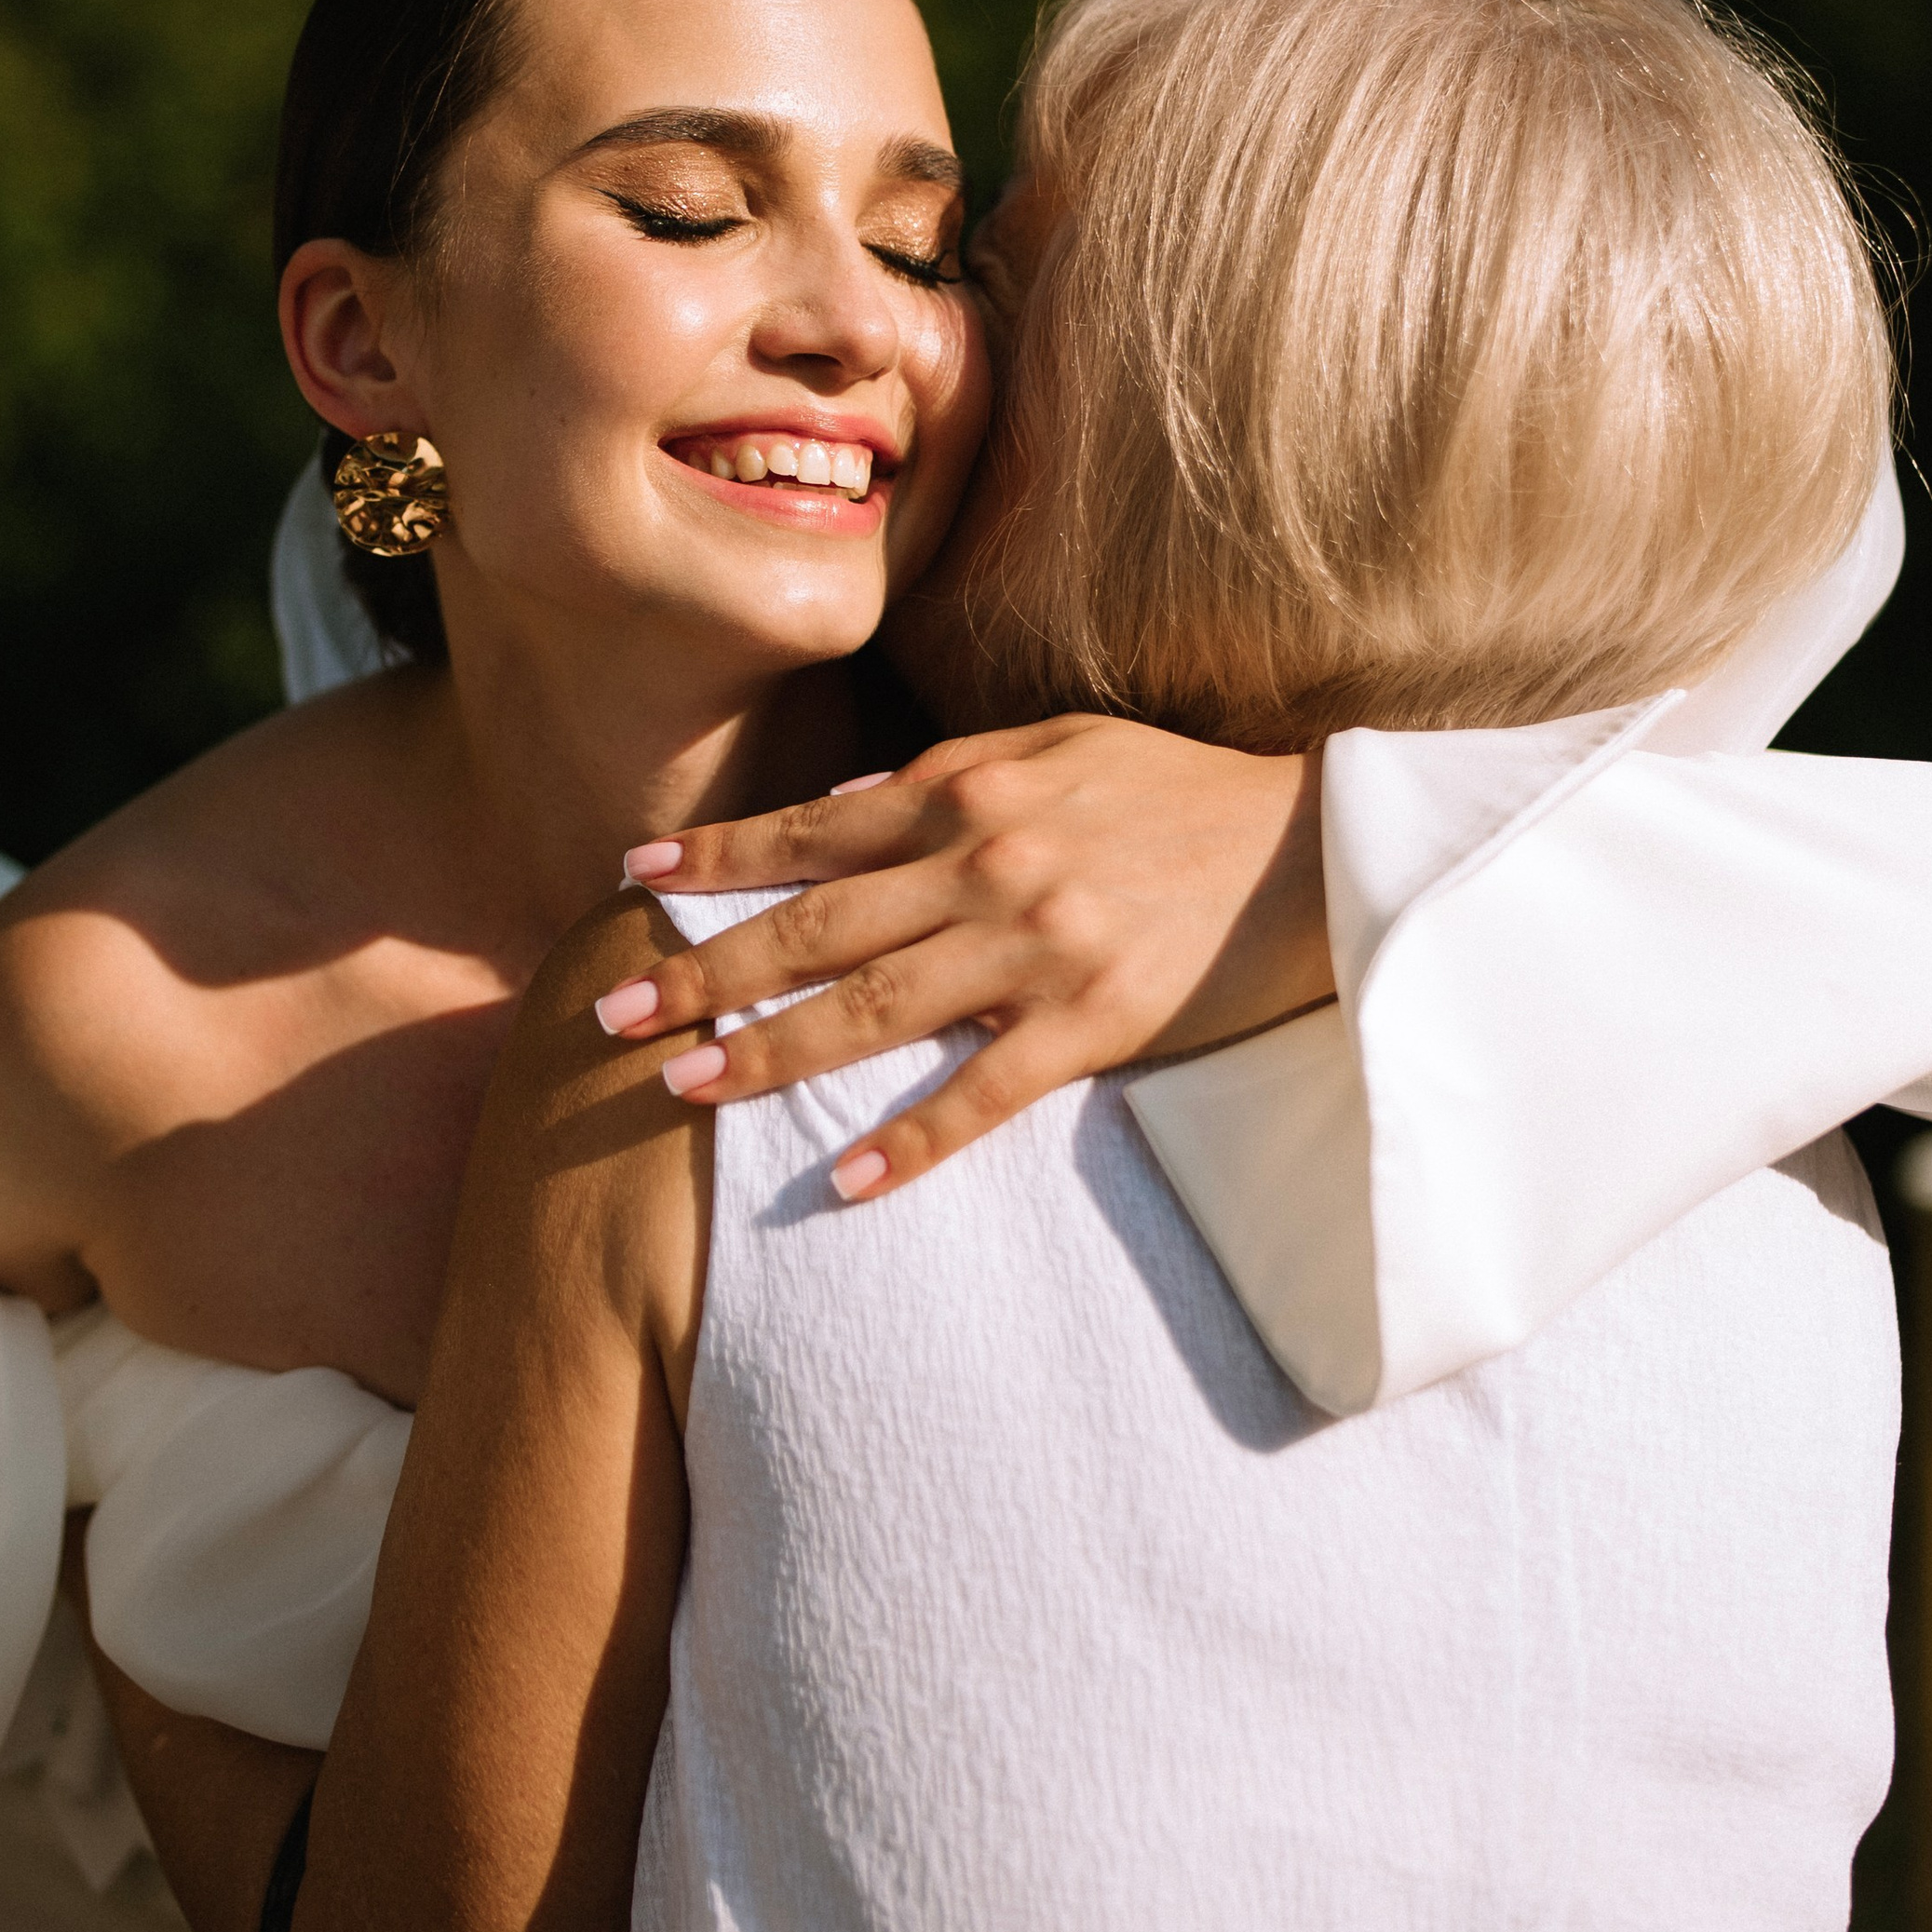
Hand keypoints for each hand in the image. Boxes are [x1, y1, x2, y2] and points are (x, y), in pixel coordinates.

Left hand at [594, 716, 1332, 1199]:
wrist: (1318, 849)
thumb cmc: (1179, 796)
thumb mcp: (1058, 748)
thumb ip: (948, 774)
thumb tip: (842, 807)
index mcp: (970, 791)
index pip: (814, 830)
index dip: (718, 860)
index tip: (631, 884)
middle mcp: (987, 865)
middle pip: (816, 927)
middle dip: (705, 969)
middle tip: (613, 1011)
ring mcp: (1037, 948)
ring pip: (875, 1010)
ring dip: (771, 1052)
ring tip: (687, 1087)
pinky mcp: (1093, 1023)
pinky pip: (982, 1095)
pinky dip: (910, 1143)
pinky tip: (843, 1183)